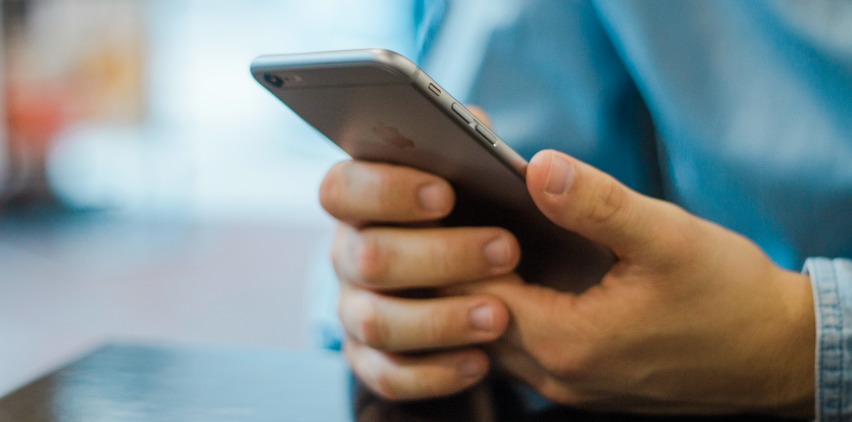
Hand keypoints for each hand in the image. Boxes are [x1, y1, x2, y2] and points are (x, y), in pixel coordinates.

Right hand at [321, 159, 518, 399]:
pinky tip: (480, 361)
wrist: (481, 273)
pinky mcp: (371, 358)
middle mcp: (348, 254)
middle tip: (506, 249)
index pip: (342, 189)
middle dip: (440, 256)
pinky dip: (434, 373)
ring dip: (440, 319)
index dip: (386, 191)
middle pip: (367, 257)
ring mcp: (355, 309)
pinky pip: (390, 375)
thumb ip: (472, 141)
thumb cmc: (473, 207)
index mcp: (360, 200)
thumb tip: (486, 133)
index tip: (446, 194)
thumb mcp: (474, 169)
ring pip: (376, 322)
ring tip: (499, 315)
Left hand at [454, 150, 814, 416]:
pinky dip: (510, 310)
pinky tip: (520, 272)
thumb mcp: (668, 238)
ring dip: (481, 291)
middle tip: (453, 214)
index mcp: (566, 341)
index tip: (446, 202)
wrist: (778, 356)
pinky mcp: (584, 383)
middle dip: (457, 267)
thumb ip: (597, 203)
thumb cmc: (731, 299)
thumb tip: (537, 166)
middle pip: (474, 318)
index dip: (454, 245)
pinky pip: (523, 348)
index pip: (473, 291)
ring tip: (479, 237)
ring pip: (495, 337)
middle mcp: (556, 374)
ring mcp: (569, 385)